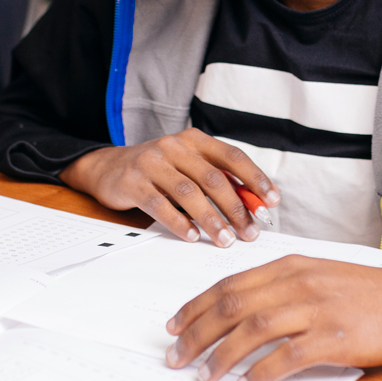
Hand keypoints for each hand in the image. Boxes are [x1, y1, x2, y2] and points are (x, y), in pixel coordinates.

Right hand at [59, 128, 279, 246]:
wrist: (109, 168)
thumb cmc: (160, 171)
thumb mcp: (189, 168)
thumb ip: (220, 181)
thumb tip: (255, 204)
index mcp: (195, 140)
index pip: (232, 156)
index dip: (255, 179)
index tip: (272, 201)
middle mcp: (174, 147)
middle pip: (213, 178)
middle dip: (236, 209)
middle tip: (250, 233)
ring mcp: (151, 163)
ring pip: (188, 193)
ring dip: (211, 220)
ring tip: (225, 240)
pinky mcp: (133, 183)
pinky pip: (159, 205)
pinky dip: (178, 222)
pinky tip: (192, 236)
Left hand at [166, 258, 381, 380]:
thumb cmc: (368, 293)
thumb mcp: (319, 276)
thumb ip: (282, 288)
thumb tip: (240, 315)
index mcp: (290, 266)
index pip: (229, 285)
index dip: (195, 307)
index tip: (173, 326)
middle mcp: (298, 282)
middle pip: (231, 306)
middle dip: (196, 334)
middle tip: (175, 358)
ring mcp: (316, 308)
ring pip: (252, 330)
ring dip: (221, 356)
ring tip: (203, 377)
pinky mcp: (335, 337)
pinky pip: (286, 357)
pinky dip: (259, 374)